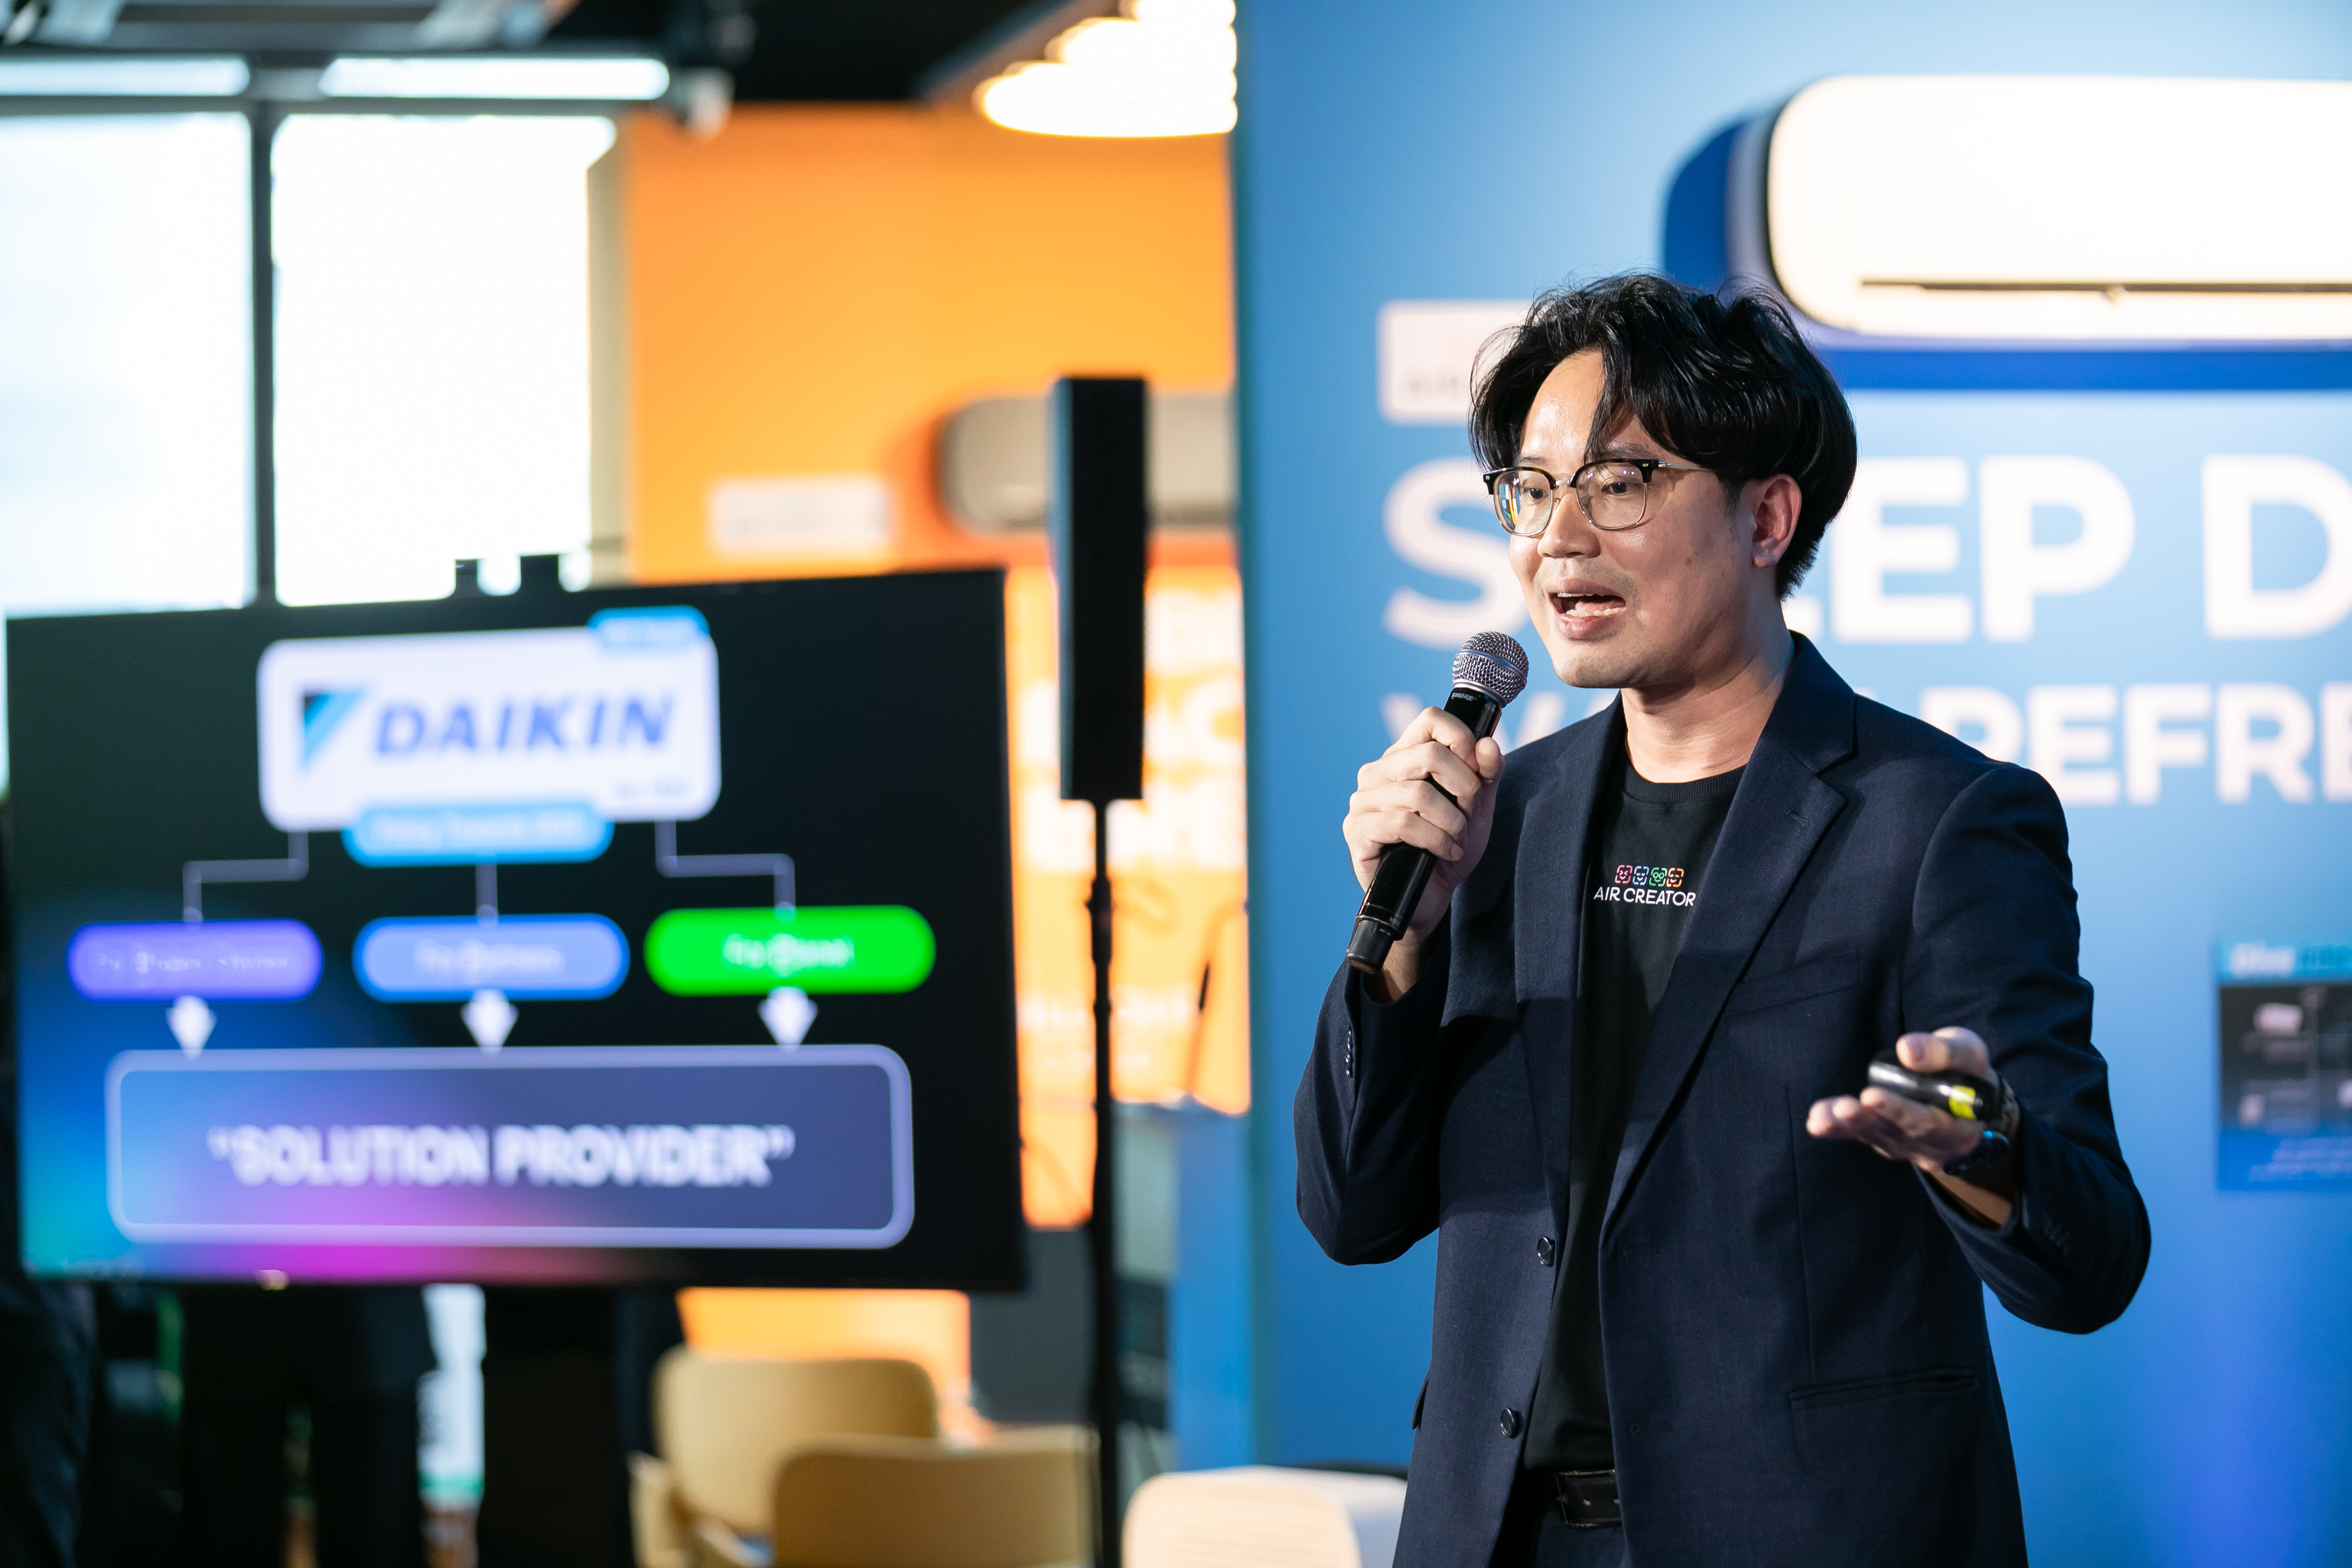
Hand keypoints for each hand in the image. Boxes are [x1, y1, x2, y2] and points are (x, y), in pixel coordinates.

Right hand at [1341, 706, 1504, 996]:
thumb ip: (1486, 774)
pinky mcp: (1357, 831)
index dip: (1461, 738)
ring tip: (1457, 838)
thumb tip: (1487, 743)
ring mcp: (1363, 801)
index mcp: (1404, 756)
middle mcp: (1378, 772)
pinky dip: (1434, 839)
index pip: (1430, 719)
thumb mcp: (1478, 808)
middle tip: (1469, 813)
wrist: (1431, 896)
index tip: (1478, 768)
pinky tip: (1445, 852)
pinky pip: (1402, 823)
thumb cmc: (1449, 846)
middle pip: (1429, 754)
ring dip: (1450, 821)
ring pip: (1417, 792)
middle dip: (1464, 788)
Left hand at [1806, 1028, 2017, 1223]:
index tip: (1871, 1094)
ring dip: (1845, 1126)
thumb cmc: (1968, 1073)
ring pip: (1874, 1135)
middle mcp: (1930, 1144)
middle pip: (1896, 1132)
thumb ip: (1944, 1053)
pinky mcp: (1885, 1139)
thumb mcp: (1969, 1055)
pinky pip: (1861, 1135)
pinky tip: (1815, 1121)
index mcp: (1958, 1127)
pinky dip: (1838, 1129)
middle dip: (1867, 1119)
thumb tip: (1907, 1049)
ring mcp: (1905, 1145)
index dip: (1900, 1110)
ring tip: (1819, 1118)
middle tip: (1843, 1108)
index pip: (1928, 1122)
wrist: (1970, 1103)